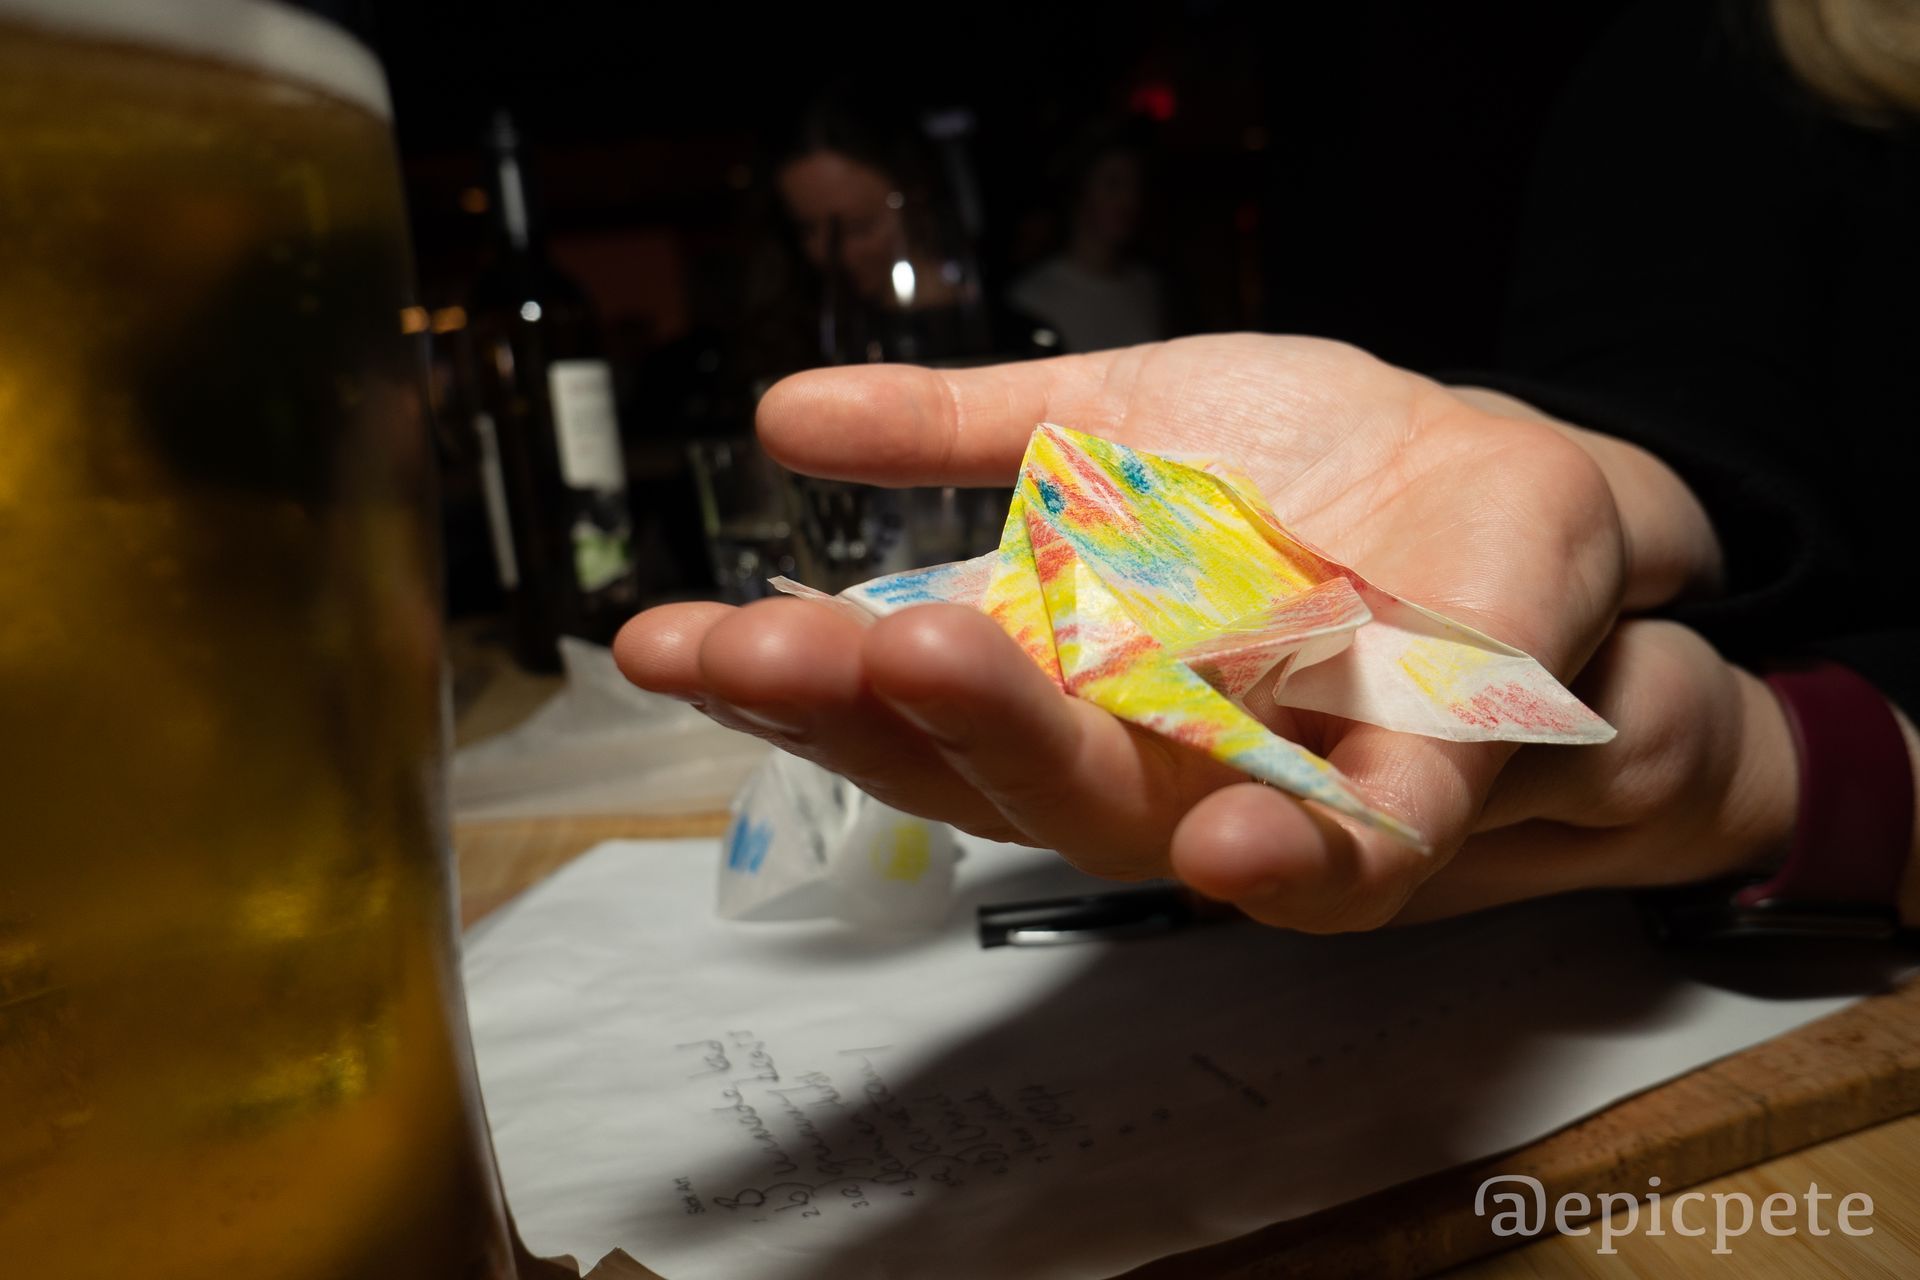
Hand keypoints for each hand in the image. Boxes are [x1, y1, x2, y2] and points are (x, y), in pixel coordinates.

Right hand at [618, 335, 1719, 929]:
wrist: (1509, 485)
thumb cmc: (1300, 475)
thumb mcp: (1116, 415)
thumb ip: (962, 428)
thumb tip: (781, 418)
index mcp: (1068, 677)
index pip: (908, 704)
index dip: (787, 684)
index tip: (661, 640)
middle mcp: (1149, 753)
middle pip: (990, 768)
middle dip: (867, 708)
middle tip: (755, 647)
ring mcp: (1278, 778)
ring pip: (1139, 810)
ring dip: (1025, 753)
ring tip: (914, 667)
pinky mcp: (1425, 773)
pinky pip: (1362, 847)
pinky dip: (1300, 856)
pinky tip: (1227, 846)